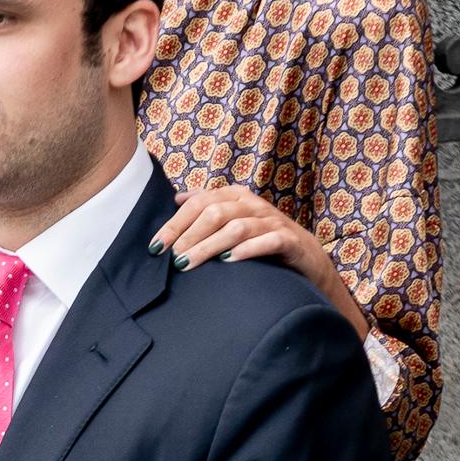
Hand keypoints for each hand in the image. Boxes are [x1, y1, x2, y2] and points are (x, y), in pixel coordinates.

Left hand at [150, 186, 367, 337]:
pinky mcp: (289, 240)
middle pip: (214, 213)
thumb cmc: (260, 238)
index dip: (174, 224)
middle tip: (171, 258)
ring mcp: (272, 221)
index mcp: (235, 196)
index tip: (155, 246)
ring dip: (208, 246)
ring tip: (187, 264)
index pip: (198, 203)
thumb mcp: (232, 219)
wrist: (304, 255)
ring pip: (236, 228)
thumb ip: (207, 207)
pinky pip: (268, 241)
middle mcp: (252, 205)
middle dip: (188, 236)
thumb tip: (177, 198)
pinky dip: (246, 250)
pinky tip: (227, 261)